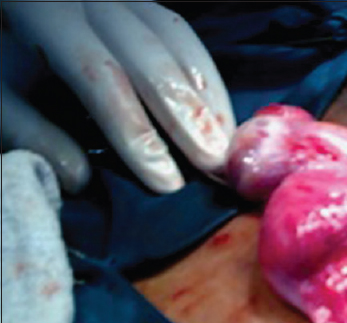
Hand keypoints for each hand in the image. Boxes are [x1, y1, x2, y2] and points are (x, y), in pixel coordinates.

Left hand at [1, 1, 234, 192]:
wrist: (8, 20)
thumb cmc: (3, 62)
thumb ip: (30, 132)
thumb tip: (79, 176)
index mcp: (45, 15)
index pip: (98, 74)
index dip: (134, 130)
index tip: (165, 182)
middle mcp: (91, 1)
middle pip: (150, 58)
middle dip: (186, 116)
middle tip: (215, 167)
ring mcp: (124, 1)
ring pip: (176, 43)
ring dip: (207, 100)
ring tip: (225, 148)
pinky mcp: (142, 9)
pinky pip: (184, 38)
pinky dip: (207, 80)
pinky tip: (220, 117)